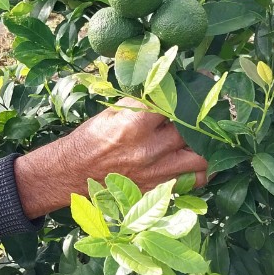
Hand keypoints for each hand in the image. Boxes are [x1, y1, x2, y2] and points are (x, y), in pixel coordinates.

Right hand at [12, 98, 207, 218]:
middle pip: (191, 128)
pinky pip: (194, 180)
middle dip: (197, 118)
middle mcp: (148, 148)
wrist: (71, 173)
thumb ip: (140, 104)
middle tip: (201, 111)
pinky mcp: (157, 189)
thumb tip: (168, 90)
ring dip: (202, 145)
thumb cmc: (90, 139)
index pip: (173, 102)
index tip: (200, 85)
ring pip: (200, 156)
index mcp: (134, 123)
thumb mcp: (111, 113)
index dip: (188, 93)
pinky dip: (200, 169)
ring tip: (201, 136)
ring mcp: (155, 172)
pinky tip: (195, 158)